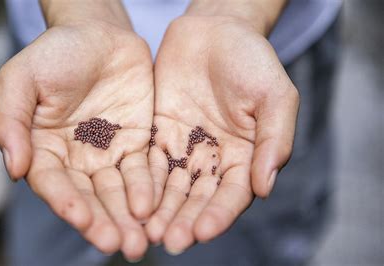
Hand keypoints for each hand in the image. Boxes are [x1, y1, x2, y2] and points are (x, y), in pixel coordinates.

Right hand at [0, 1, 153, 259]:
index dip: (66, 202)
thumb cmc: (56, 52)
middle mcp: (76, 159)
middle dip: (103, 222)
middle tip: (119, 245)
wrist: (99, 33)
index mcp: (43, 149)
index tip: (80, 218)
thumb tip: (13, 168)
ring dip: (128, 218)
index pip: (53, 183)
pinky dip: (148, 190)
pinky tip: (153, 208)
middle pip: (89, 197)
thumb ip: (10, 120)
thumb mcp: (21, 78)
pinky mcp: (136, 145)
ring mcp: (108, 154)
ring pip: (118, 193)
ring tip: (139, 242)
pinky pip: (143, 171)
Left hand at [146, 6, 298, 253]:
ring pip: (170, 187)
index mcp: (245, 156)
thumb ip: (275, 140)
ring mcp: (183, 148)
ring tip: (147, 231)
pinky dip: (141, 183)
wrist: (215, 30)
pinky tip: (132, 200)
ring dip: (160, 211)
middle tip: (169, 241)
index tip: (202, 232)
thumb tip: (266, 187)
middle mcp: (212, 159)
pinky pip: (148, 162)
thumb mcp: (275, 95)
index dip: (219, 215)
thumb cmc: (252, 59)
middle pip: (198, 198)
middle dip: (184, 221)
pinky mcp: (157, 134)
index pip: (232, 194)